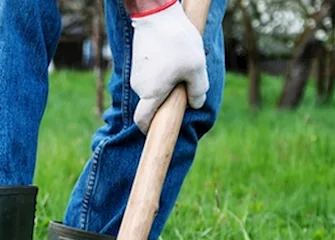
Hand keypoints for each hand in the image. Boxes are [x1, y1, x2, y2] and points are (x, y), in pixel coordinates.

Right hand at [128, 0, 208, 131]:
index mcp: (152, 94)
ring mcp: (136, 73)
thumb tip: (196, 104)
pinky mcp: (137, 61)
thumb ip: (198, 91)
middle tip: (184, 84)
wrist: (157, 14)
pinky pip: (149, 74)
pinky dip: (159, 71)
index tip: (157, 130)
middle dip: (166, 99)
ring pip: (151, 87)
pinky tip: (171, 56)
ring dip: (165, 83)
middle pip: (151, 102)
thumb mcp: (197, 68)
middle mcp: (139, 87)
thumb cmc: (177, 43)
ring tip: (179, 64)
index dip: (148, 128)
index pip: (143, 120)